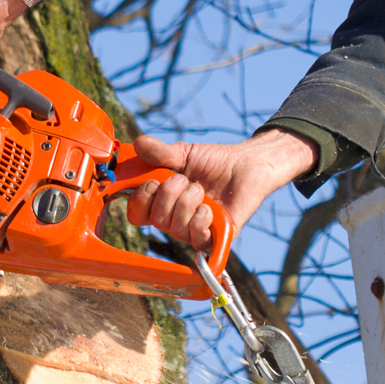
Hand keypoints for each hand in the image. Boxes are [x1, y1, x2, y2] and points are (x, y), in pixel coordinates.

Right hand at [127, 128, 318, 249]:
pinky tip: (209, 208)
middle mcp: (175, 219)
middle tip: (184, 179)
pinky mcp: (215, 237)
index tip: (151, 182)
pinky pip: (197, 239)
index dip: (139, 201)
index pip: (137, 214)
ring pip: (175, 228)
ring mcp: (194, 229)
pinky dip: (200, 220)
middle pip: (156, 220)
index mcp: (163, 201)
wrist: (247, 164)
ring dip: (187, 203)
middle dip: (168, 195)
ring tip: (201, 189)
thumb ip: (160, 152)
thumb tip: (138, 144)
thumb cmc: (215, 161)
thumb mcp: (184, 153)